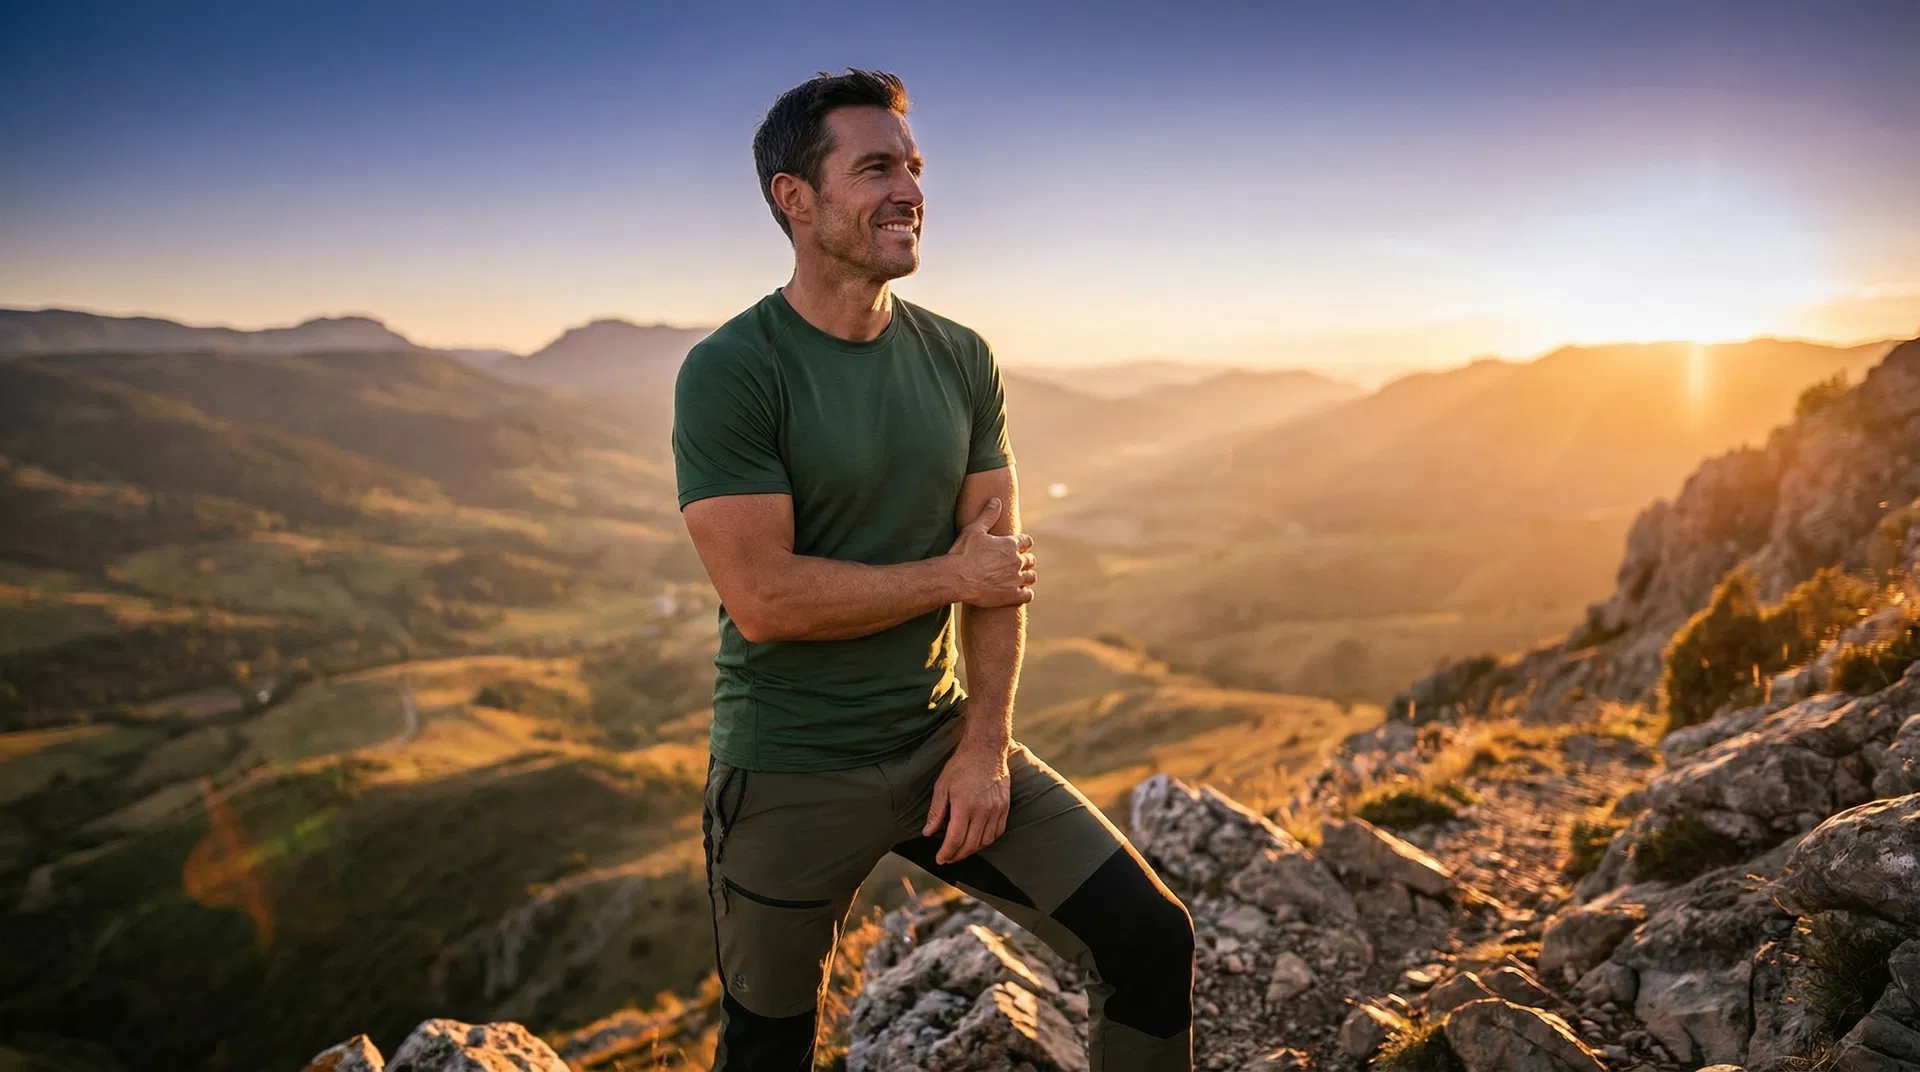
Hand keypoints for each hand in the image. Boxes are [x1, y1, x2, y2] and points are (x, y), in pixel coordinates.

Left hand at [923, 737, 1011, 864]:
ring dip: (972, 850)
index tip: (940, 859)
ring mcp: (996, 809)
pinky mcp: (1005, 807)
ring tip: (961, 851)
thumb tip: (927, 833)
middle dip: (958, 855)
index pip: (955, 839)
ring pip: (985, 841)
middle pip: (971, 844)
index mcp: (964, 806)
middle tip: (948, 858)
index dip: (946, 853)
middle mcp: (983, 810)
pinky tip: (978, 841)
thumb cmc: (961, 766)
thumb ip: (936, 812)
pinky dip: (987, 841)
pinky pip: (998, 832)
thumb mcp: (942, 786)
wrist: (986, 749)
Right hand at [946, 498, 1035, 606]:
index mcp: (1010, 544)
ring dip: (1026, 577)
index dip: (1022, 544)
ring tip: (1018, 578)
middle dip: (1025, 560)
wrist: (955, 578)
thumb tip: (996, 500)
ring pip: (1031, 577)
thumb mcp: (973, 529)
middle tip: (1015, 564)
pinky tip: (1018, 593)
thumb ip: (988, 515)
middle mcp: (1016, 561)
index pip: (1027, 541)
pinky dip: (1025, 594)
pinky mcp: (1012, 596)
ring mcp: (1015, 579)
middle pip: (1031, 560)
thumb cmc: (963, 553)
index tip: (1017, 547)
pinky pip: (1028, 595)